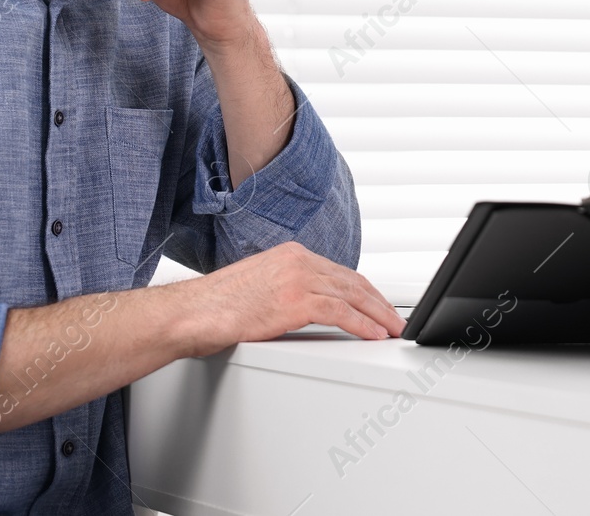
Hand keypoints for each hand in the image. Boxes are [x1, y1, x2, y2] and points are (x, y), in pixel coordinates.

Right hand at [168, 242, 405, 356]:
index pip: (340, 272)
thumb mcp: (261, 286)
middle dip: (378, 303)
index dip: (365, 291)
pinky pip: (340, 313)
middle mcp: (298, 260)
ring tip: (392, 330)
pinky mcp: (295, 300)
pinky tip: (374, 335)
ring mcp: (298, 278)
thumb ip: (288, 288)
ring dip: (378, 316)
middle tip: (395, 320)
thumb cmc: (218, 306)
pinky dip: (362, 325)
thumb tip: (310, 306)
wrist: (194, 313)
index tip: (378, 305)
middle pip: (352, 281)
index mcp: (291, 254)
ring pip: (352, 296)